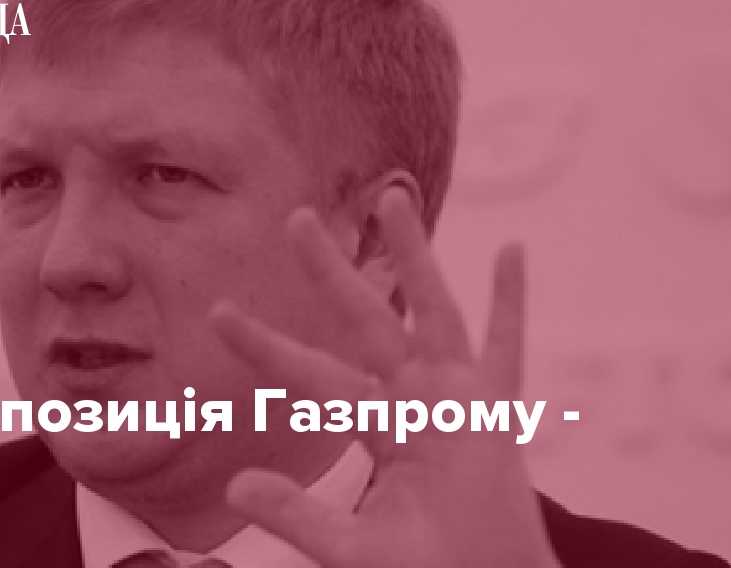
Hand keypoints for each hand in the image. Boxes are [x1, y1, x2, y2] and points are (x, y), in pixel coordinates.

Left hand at [211, 189, 559, 567]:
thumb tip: (235, 485)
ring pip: (432, 311)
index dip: (265, 345)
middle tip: (296, 218)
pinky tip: (510, 250)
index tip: (219, 312)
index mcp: (373, 426)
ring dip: (414, 257)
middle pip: (363, 319)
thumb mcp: (351, 551)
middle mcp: (412, 399)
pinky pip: (506, 348)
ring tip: (392, 199)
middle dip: (331, 271)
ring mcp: (458, 399)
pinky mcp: (500, 414)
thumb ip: (296, 516)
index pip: (309, 375)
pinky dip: (511, 302)